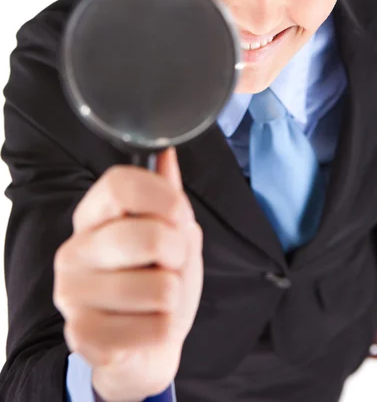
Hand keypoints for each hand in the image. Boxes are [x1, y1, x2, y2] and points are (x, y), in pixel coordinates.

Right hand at [53, 147, 203, 401]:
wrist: (144, 345)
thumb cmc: (157, 281)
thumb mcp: (170, 233)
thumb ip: (168, 196)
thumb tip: (167, 154)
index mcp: (93, 216)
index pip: (121, 183)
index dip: (163, 197)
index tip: (179, 216)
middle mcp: (74, 250)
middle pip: (149, 236)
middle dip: (178, 254)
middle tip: (169, 265)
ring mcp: (73, 293)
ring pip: (160, 289)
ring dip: (173, 297)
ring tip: (157, 300)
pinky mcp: (82, 335)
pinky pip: (154, 328)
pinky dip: (164, 330)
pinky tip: (145, 327)